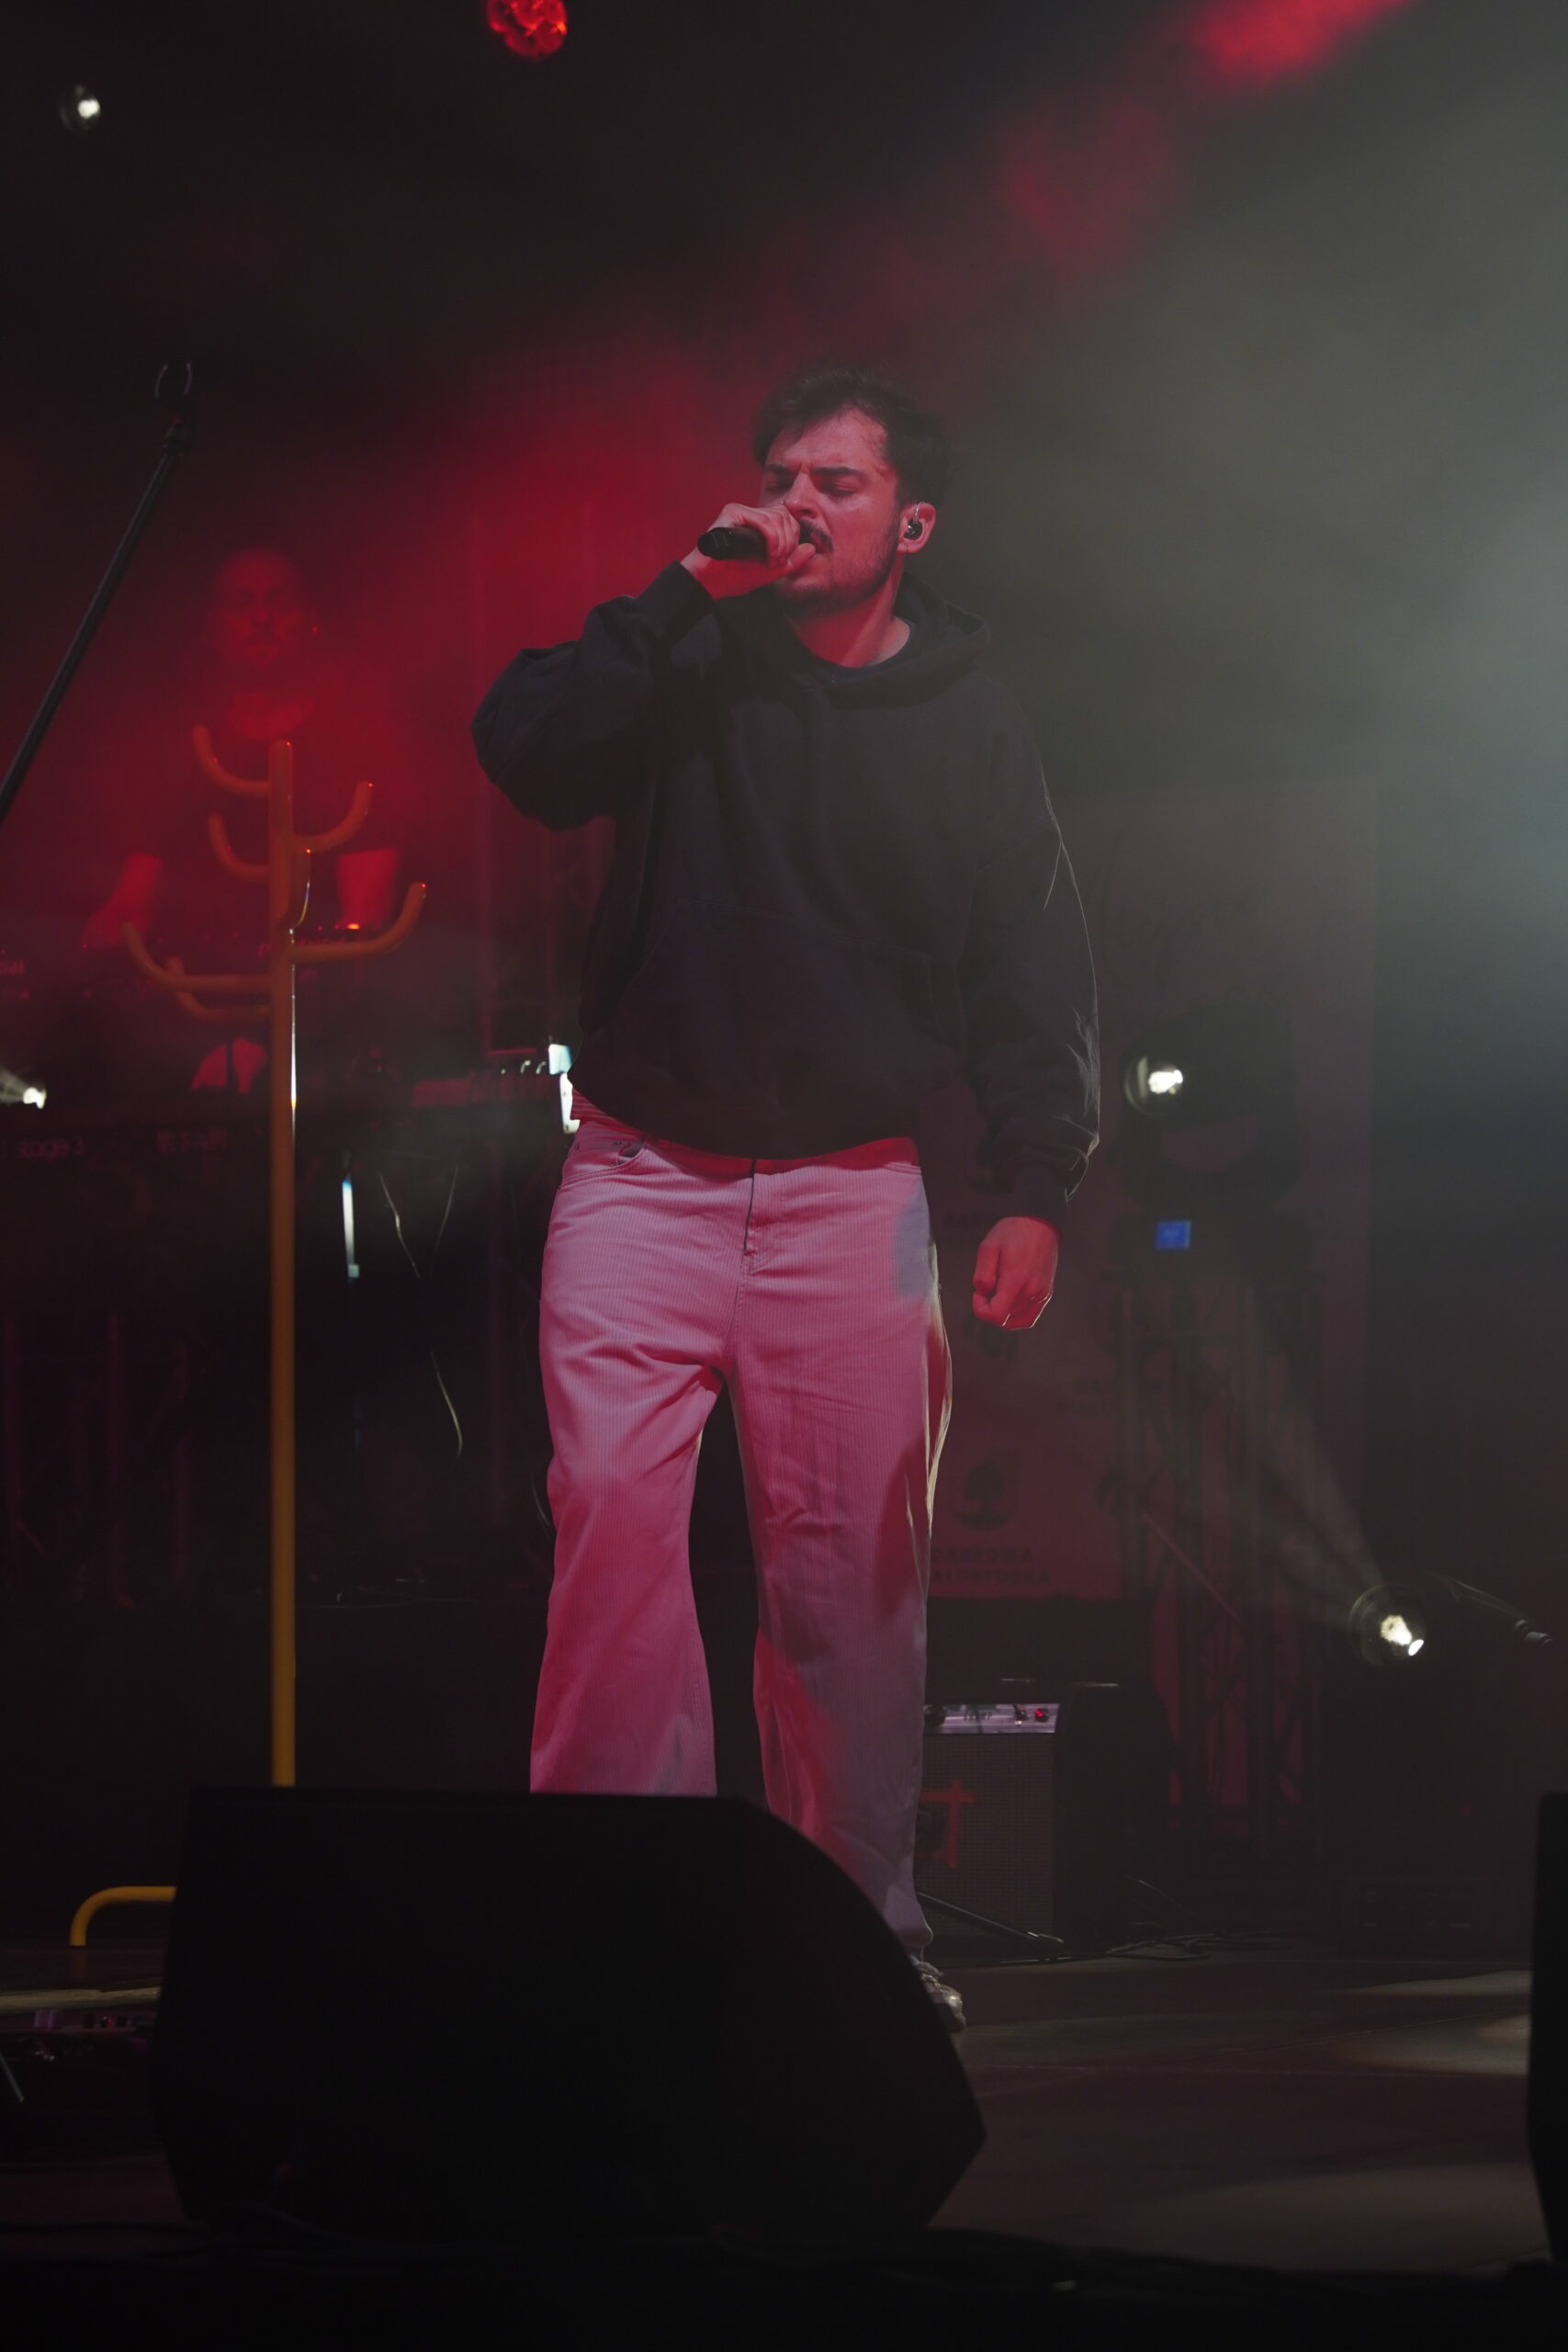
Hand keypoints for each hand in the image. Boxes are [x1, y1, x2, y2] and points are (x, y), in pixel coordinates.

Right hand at [681, 503, 817, 600]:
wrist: (711, 583)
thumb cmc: (734, 577)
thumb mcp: (770, 571)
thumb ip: (791, 561)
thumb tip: (811, 548)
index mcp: (759, 524)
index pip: (788, 519)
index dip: (792, 539)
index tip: (781, 560)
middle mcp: (751, 515)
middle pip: (785, 515)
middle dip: (788, 542)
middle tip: (776, 562)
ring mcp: (742, 512)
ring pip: (777, 517)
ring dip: (780, 543)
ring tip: (770, 561)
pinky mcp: (733, 512)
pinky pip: (763, 520)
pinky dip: (771, 539)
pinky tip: (766, 554)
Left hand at [972, 1216, 1059, 1330]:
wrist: (1039, 1224)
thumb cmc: (1012, 1233)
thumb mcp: (988, 1247)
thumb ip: (983, 1273)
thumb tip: (983, 1292)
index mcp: (1016, 1281)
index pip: (996, 1316)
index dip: (980, 1310)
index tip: (978, 1293)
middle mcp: (1031, 1292)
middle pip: (1004, 1320)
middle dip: (990, 1307)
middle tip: (989, 1286)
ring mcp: (1041, 1295)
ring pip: (1016, 1321)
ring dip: (1002, 1311)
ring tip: (999, 1291)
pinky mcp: (1046, 1294)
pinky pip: (1029, 1318)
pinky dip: (1016, 1317)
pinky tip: (1009, 1301)